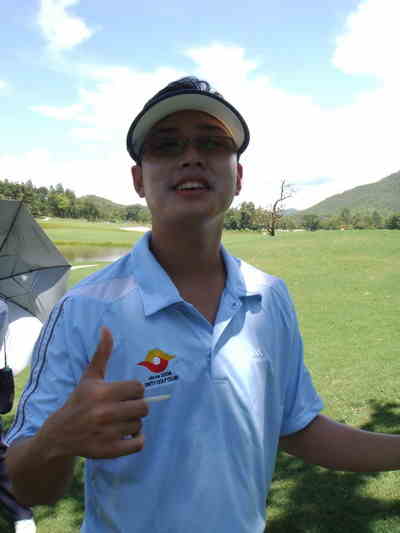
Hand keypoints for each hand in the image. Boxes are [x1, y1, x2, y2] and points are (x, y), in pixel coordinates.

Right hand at [39, 326, 147, 458]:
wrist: (60, 434)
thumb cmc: (80, 401)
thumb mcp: (90, 377)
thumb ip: (102, 353)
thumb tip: (106, 328)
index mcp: (102, 392)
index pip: (138, 388)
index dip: (134, 391)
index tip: (125, 394)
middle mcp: (105, 412)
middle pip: (143, 407)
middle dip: (136, 407)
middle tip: (125, 409)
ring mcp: (107, 433)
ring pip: (139, 425)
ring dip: (133, 424)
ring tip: (120, 422)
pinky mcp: (109, 451)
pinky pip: (139, 444)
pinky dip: (137, 441)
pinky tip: (127, 436)